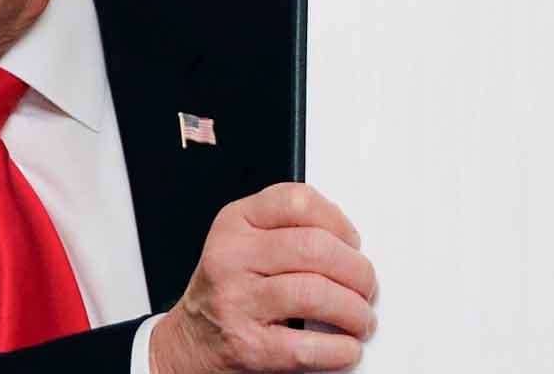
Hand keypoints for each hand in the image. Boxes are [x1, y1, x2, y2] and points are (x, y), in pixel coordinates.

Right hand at [150, 183, 376, 373]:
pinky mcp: (246, 346)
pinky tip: (345, 349)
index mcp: (235, 223)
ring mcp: (236, 301)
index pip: (298, 202)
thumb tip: (352, 247)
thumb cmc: (228, 290)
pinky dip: (337, 350)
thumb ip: (289, 231)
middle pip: (314, 248)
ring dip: (354, 311)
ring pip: (315, 293)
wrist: (187, 343)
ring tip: (361, 320)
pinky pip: (305, 346)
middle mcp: (231, 257)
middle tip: (366, 287)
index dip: (338, 222)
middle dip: (356, 270)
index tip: (353, 243)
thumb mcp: (245, 244)